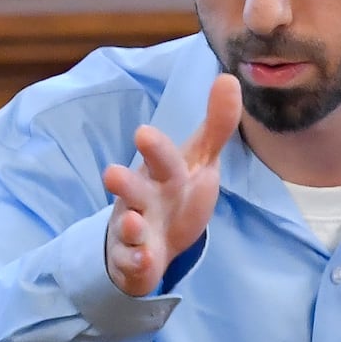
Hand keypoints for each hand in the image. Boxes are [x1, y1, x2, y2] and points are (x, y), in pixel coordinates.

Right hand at [103, 74, 241, 296]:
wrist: (150, 244)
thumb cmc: (174, 193)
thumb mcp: (199, 161)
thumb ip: (216, 126)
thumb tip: (230, 78)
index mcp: (161, 172)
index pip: (161, 156)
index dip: (155, 147)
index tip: (143, 132)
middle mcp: (143, 197)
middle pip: (133, 189)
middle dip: (124, 182)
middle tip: (110, 174)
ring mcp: (136, 230)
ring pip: (129, 228)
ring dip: (130, 226)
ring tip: (134, 222)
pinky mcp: (134, 260)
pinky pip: (132, 263)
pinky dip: (136, 263)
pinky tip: (144, 261)